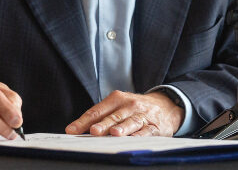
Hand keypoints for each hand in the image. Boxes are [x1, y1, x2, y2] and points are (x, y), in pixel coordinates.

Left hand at [65, 90, 183, 136]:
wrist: (165, 105)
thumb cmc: (134, 108)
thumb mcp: (118, 106)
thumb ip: (100, 117)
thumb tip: (76, 129)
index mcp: (116, 98)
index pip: (97, 111)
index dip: (84, 121)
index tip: (71, 130)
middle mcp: (129, 105)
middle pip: (113, 116)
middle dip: (103, 124)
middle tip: (93, 131)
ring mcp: (143, 115)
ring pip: (131, 122)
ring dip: (123, 128)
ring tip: (114, 134)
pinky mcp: (155, 126)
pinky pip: (147, 131)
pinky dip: (141, 135)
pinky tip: (134, 139)